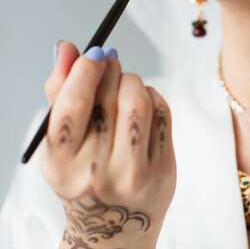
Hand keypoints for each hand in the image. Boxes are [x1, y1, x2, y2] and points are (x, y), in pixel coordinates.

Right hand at [41, 41, 175, 248]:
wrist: (116, 227)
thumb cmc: (84, 175)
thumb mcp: (61, 144)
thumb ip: (60, 93)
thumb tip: (67, 47)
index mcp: (62, 164)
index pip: (73, 107)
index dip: (84, 71)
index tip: (92, 51)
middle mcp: (97, 172)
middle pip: (110, 98)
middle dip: (110, 68)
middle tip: (108, 59)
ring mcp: (135, 174)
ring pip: (139, 101)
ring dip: (132, 80)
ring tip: (125, 81)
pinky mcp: (164, 170)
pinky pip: (161, 113)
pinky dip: (152, 96)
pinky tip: (143, 101)